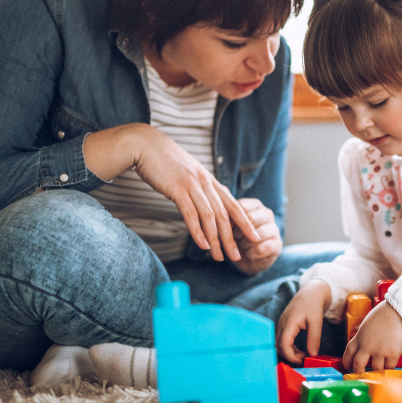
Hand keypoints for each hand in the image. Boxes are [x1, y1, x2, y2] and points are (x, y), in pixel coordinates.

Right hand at [83, 125, 259, 261]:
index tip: (255, 237)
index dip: (246, 222)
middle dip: (232, 238)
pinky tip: (202, 245)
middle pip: (225, 215)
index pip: (234, 204)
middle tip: (237, 257)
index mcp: (210, 181)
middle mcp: (206, 183)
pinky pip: (191, 213)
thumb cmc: (165, 162)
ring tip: (219, 257)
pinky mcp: (177, 188)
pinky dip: (198, 231)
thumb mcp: (188, 174)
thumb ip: (200, 189)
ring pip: (210, 217)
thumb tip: (207, 204)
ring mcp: (193, 185)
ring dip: (216, 240)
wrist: (146, 144)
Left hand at [231, 198, 281, 275]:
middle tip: (234, 238)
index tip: (224, 228)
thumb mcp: (229, 226)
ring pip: (256, 235)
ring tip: (241, 246)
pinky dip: (251, 254)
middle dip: (238, 232)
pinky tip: (249, 254)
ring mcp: (274, 229)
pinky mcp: (277, 245)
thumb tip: (219, 215)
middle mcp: (267, 214)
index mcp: (255, 205)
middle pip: (250, 219)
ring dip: (244, 244)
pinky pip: (260, 249)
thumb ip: (225, 218)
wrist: (247, 258)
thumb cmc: (236, 237)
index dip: (230, 219)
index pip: (241, 207)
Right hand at [277, 281, 330, 363]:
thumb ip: (314, 339)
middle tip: (303, 360)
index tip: (302, 361)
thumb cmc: (313, 304)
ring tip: (303, 355)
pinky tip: (300, 350)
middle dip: (289, 356)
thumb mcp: (316, 322)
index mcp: (288, 323)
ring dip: (289, 352)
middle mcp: (282, 325)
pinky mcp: (284, 326)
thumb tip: (312, 355)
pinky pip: (283, 340)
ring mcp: (281, 325)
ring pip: (280, 344)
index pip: (283, 345)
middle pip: (279, 346)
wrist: (311, 292)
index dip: (291, 356)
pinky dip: (289, 348)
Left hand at [343, 301, 401, 372]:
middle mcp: (367, 346)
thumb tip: (360, 332)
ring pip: (375, 368)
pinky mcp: (392, 354)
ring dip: (377, 370)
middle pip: (358, 364)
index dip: (347, 361)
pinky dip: (389, 368)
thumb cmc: (386, 312)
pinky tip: (390, 366)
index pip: (348, 352)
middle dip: (358, 371)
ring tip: (379, 370)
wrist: (400, 311)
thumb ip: (364, 331)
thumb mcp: (368, 321)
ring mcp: (380, 351)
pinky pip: (389, 367)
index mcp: (360, 336)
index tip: (347, 365)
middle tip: (360, 374)